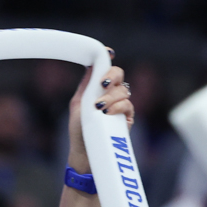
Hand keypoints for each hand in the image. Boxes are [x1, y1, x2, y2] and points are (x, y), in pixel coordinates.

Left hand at [66, 56, 133, 170]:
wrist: (85, 153)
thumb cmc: (80, 131)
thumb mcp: (79, 104)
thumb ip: (86, 85)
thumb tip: (91, 65)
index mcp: (99, 88)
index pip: (107, 68)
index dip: (107, 59)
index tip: (107, 53)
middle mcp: (112, 94)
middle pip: (119, 74)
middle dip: (112, 75)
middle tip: (103, 83)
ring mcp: (121, 106)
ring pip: (123, 90)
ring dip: (111, 96)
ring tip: (99, 107)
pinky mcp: (128, 118)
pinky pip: (128, 106)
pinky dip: (118, 106)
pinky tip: (108, 112)